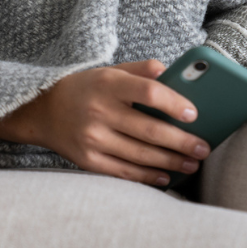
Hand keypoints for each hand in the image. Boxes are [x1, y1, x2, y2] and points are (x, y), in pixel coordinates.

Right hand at [0, 60, 211, 185]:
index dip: (174, 104)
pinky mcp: (88, 160)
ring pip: (141, 155)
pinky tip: (167, 175)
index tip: (193, 114)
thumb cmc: (85, 89)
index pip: (148, 92)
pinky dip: (149, 177)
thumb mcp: (109, 71)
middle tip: (204, 147)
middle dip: (182, 142)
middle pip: (150, 130)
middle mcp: (98, 112)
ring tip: (192, 163)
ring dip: (172, 161)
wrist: (42, 111)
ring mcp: (92, 139)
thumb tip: (174, 74)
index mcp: (106, 84)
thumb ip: (141, 70)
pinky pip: (124, 172)